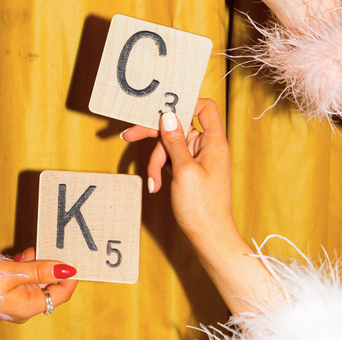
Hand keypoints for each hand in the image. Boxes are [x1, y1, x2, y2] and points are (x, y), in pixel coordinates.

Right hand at [0, 247, 76, 322]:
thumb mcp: (14, 273)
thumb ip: (41, 270)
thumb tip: (66, 269)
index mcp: (29, 306)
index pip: (61, 294)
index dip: (69, 277)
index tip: (73, 259)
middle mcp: (24, 307)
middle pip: (48, 286)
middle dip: (48, 267)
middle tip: (48, 249)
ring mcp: (14, 301)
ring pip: (34, 280)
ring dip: (34, 265)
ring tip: (28, 254)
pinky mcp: (6, 294)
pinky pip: (22, 280)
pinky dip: (23, 267)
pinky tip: (17, 258)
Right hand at [124, 100, 232, 241]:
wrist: (209, 239)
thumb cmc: (202, 208)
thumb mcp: (184, 171)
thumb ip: (175, 141)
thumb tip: (168, 116)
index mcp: (213, 142)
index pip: (205, 108)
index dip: (185, 102)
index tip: (161, 108)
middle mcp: (206, 146)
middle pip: (178, 126)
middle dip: (154, 134)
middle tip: (128, 135)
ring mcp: (197, 158)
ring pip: (169, 144)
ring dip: (156, 161)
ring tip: (153, 182)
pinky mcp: (187, 169)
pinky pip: (169, 158)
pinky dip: (160, 168)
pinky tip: (155, 184)